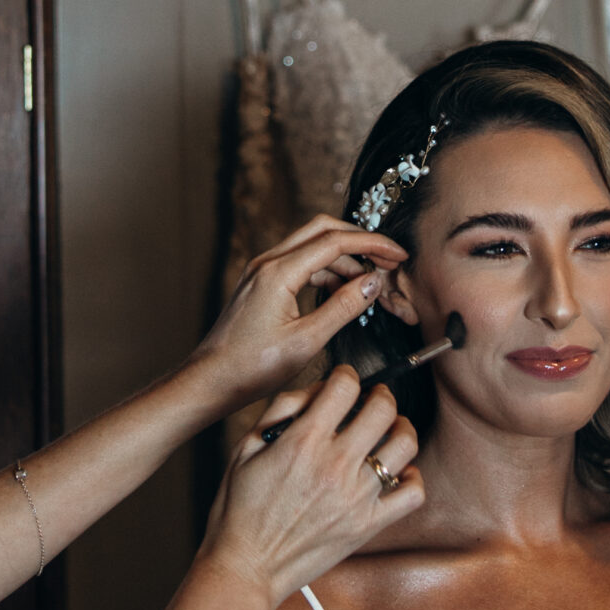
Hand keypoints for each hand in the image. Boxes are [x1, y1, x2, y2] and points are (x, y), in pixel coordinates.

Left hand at [193, 217, 407, 413]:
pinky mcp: (261, 282)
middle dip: (359, 241)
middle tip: (387, 260)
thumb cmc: (252, 367)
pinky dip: (325, 271)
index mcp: (279, 273)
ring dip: (343, 260)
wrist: (212, 379)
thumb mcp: (306, 341)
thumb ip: (343, 308)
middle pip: (323, 230)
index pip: (336, 242)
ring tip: (368, 287)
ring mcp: (262, 270)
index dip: (373, 245)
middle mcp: (268, 262)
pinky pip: (299, 263)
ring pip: (311, 246)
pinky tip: (340, 294)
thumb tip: (373, 283)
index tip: (398, 256)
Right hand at [198, 363, 422, 609]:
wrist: (245, 567)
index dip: (346, 375)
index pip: (344, 387)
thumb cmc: (238, 510)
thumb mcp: (244, 449)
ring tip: (391, 430)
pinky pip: (411, 494)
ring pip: (404, 445)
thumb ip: (280, 411)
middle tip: (373, 399)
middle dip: (380, 395)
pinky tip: (396, 473)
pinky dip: (410, 478)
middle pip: (383, 409)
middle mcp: (334, 465)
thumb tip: (315, 391)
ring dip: (401, 429)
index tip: (344, 380)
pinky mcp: (368, 525)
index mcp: (303, 442)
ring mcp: (356, 497)